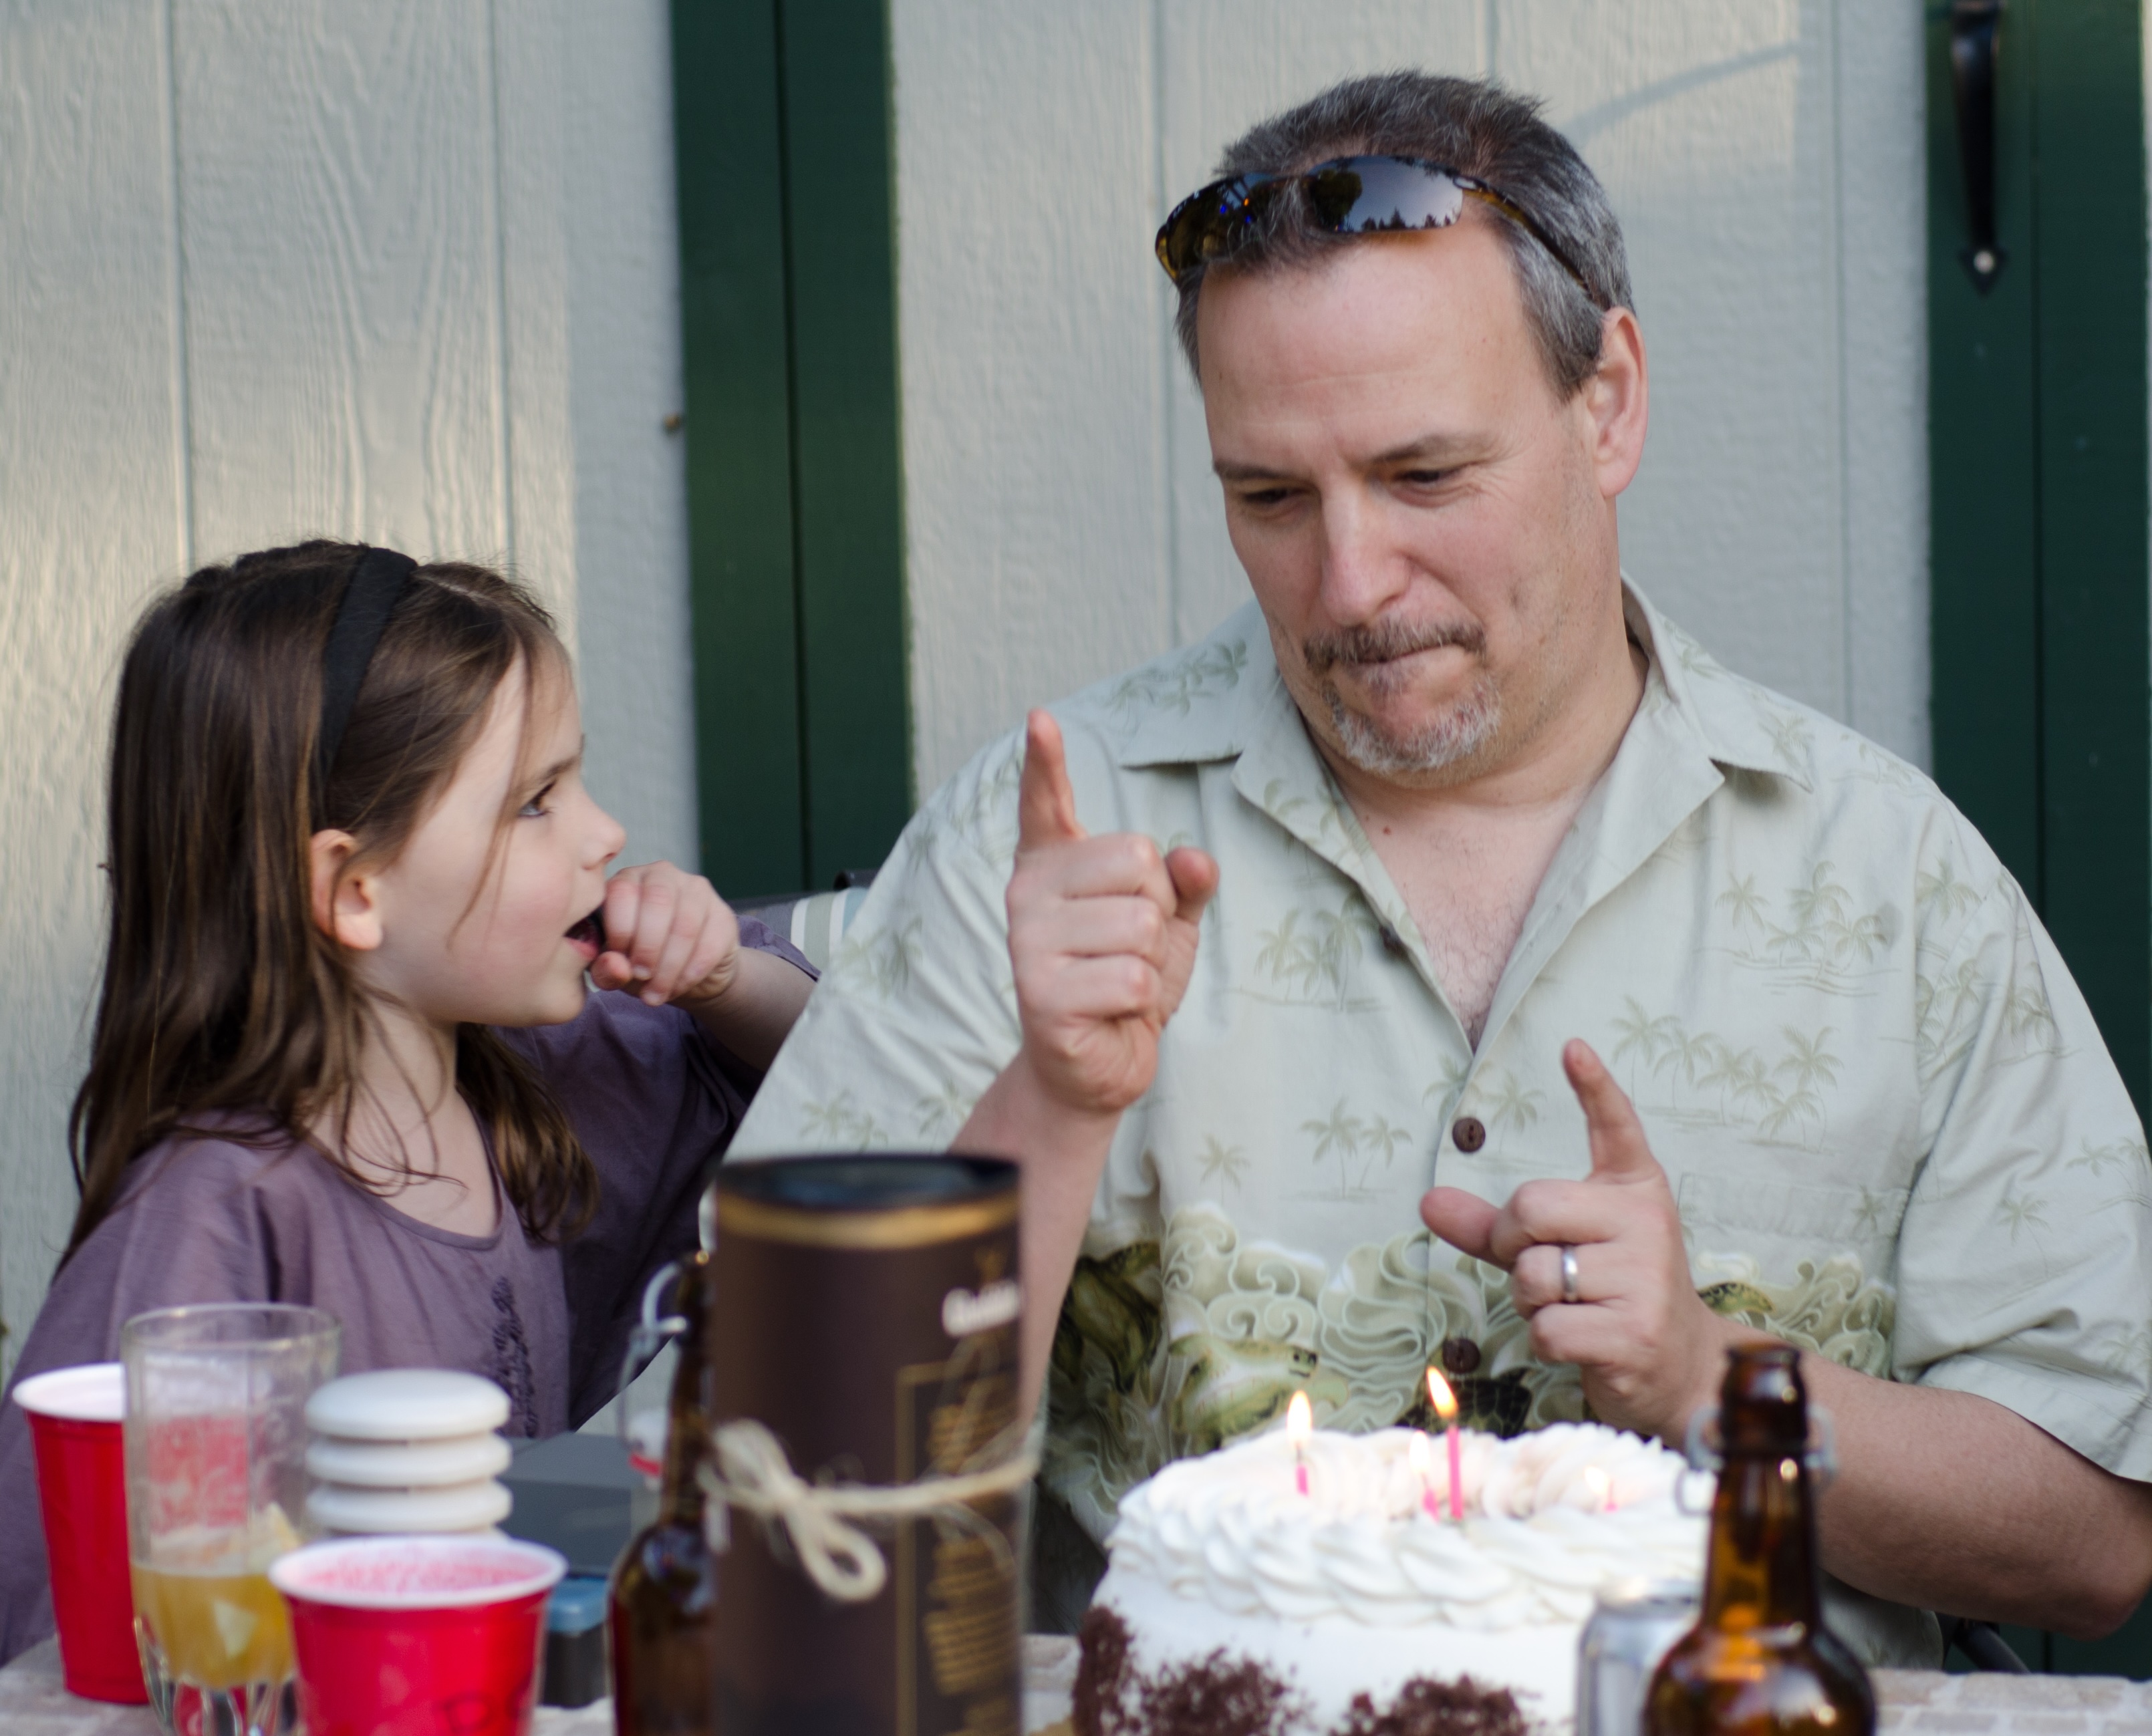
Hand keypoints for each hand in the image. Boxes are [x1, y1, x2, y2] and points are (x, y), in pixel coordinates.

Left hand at [590, 861, 743, 1009]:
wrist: (686, 972)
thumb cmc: (640, 960)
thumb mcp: (616, 966)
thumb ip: (606, 968)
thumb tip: (615, 968)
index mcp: (628, 879)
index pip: (622, 891)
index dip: (620, 930)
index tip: (620, 962)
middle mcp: (663, 875)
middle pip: (658, 902)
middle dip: (647, 948)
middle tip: (641, 977)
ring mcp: (697, 890)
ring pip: (686, 925)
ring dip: (669, 967)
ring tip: (656, 993)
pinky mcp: (723, 914)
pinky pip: (710, 943)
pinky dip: (690, 972)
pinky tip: (677, 987)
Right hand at [1006, 710, 1217, 1117]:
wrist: (1098, 1066)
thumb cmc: (1126, 982)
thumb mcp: (1168, 925)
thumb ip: (1184, 885)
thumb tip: (1195, 858)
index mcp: (1052, 866)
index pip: (1045, 803)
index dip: (1045, 761)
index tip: (1041, 719)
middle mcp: (1027, 895)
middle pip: (1136, 861)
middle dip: (1157, 911)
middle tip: (1129, 950)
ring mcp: (1027, 943)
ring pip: (1140, 923)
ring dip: (1152, 963)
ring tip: (1121, 984)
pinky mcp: (1040, 993)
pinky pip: (1132, 976)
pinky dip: (1141, 1001)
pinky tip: (1113, 1012)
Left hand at [1417, 1039, 1741, 1439]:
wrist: (1676, 1364)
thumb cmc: (1606, 1290)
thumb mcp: (1558, 1247)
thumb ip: (1493, 1225)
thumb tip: (1427, 1202)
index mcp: (1632, 1189)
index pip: (1616, 1127)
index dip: (1594, 1088)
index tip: (1572, 1048)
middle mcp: (1646, 1223)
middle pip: (1531, 1207)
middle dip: (1515, 1243)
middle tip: (1541, 1263)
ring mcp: (1646, 1278)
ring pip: (1533, 1275)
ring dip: (1532, 1301)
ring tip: (1574, 1307)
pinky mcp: (1635, 1332)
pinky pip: (1546, 1327)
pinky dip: (1546, 1339)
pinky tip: (1583, 1339)